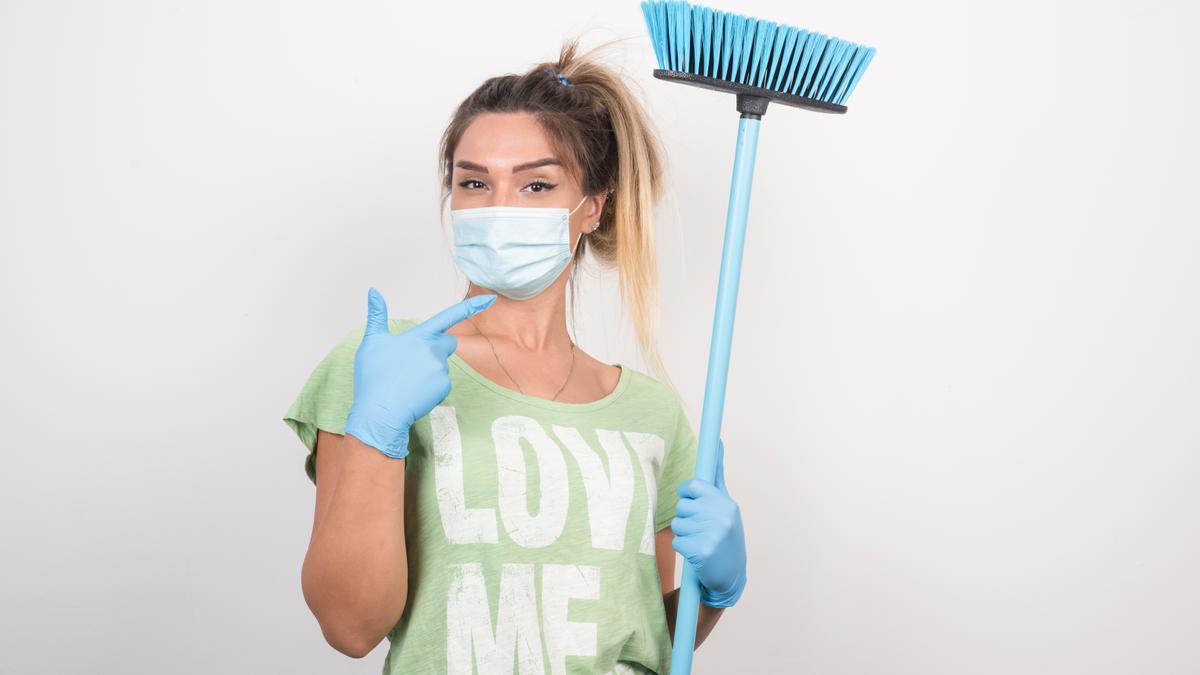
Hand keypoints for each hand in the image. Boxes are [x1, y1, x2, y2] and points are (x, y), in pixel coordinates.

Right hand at [344, 288, 495, 458]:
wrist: (379, 412)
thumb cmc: (373, 378)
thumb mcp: (371, 343)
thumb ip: (376, 316)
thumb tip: (373, 291)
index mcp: (418, 336)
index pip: (448, 316)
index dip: (471, 307)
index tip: (490, 299)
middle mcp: (434, 350)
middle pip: (446, 343)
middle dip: (437, 347)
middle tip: (411, 362)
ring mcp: (441, 369)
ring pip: (441, 366)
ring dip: (429, 370)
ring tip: (406, 381)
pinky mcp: (444, 387)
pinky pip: (441, 383)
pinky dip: (430, 387)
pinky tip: (414, 393)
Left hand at [671, 438, 746, 607]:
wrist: (731, 576)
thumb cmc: (725, 535)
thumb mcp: (726, 505)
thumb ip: (718, 475)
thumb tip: (718, 442)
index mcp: (727, 504)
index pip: (695, 486)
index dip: (688, 494)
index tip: (692, 501)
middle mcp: (722, 517)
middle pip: (682, 506)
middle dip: (687, 517)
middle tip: (701, 529)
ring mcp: (713, 534)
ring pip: (678, 524)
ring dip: (684, 534)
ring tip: (700, 541)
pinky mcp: (702, 552)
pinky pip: (677, 542)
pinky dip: (684, 549)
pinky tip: (698, 554)